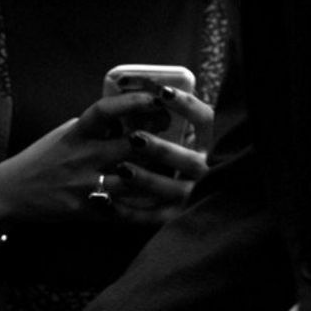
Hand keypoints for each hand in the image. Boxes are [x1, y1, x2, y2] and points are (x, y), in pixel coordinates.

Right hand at [0, 86, 204, 227]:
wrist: (10, 193)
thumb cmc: (42, 160)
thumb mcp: (66, 134)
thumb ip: (96, 128)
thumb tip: (132, 118)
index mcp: (77, 133)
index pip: (107, 110)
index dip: (135, 102)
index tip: (157, 98)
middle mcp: (82, 157)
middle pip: (130, 146)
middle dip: (158, 143)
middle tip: (178, 141)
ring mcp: (84, 185)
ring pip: (132, 182)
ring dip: (160, 180)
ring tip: (180, 178)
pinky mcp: (85, 210)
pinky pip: (123, 213)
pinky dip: (146, 214)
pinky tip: (165, 210)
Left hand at [110, 87, 213, 225]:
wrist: (185, 200)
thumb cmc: (170, 158)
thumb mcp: (180, 138)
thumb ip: (167, 123)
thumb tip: (143, 98)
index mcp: (206, 145)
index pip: (204, 120)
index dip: (186, 106)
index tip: (161, 93)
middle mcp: (202, 171)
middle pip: (188, 159)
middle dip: (161, 149)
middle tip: (134, 139)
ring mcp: (187, 196)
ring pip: (169, 189)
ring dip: (144, 180)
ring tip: (121, 170)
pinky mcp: (169, 217)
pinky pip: (148, 217)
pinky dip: (125, 210)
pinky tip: (104, 200)